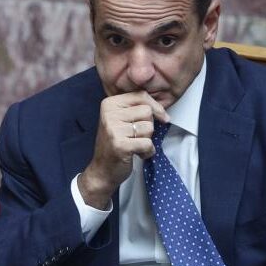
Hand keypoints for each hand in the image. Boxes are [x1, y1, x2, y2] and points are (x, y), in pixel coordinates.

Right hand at [78, 92, 168, 208]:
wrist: (102, 170)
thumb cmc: (116, 144)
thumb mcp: (121, 120)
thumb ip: (137, 109)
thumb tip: (163, 112)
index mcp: (109, 104)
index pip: (141, 96)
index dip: (156, 107)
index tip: (161, 118)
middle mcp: (109, 114)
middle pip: (147, 111)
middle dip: (148, 126)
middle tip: (135, 136)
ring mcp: (113, 130)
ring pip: (149, 128)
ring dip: (147, 140)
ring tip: (134, 145)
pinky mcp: (120, 145)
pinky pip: (148, 143)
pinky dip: (147, 152)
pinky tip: (137, 154)